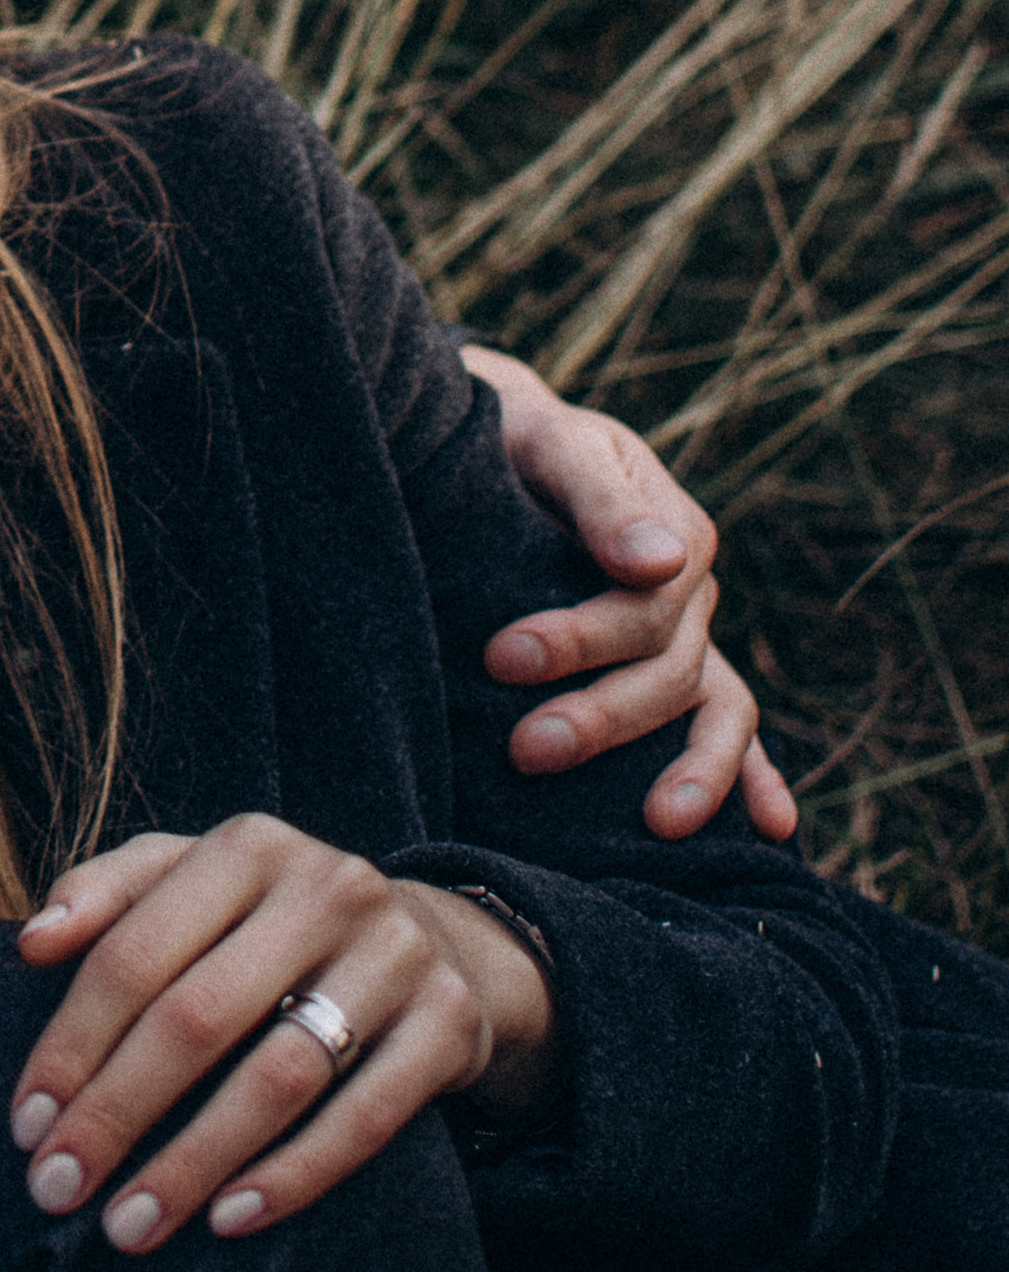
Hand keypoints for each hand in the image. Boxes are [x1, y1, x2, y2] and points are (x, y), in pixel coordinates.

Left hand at [7, 818, 557, 1253]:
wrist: (440, 942)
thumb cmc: (274, 921)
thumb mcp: (195, 879)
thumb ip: (108, 893)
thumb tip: (31, 942)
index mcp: (248, 845)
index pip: (135, 951)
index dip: (71, 1044)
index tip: (25, 1126)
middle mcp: (327, 886)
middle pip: (197, 1016)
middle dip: (115, 1113)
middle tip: (57, 1189)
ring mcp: (394, 954)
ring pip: (277, 1075)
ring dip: (193, 1161)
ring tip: (130, 1225)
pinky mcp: (448, 1023)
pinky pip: (364, 1117)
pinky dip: (292, 1176)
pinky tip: (228, 1219)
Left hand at [462, 344, 796, 842]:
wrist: (510, 443)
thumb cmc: (522, 442)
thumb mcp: (556, 447)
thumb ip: (605, 502)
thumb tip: (660, 563)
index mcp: (673, 532)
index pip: (644, 606)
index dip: (579, 639)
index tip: (500, 658)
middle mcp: (692, 591)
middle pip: (670, 667)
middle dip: (603, 715)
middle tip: (527, 749)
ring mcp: (692, 635)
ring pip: (716, 708)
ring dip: (699, 770)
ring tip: (663, 825)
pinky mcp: (675, 668)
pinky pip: (730, 724)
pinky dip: (757, 776)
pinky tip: (770, 830)